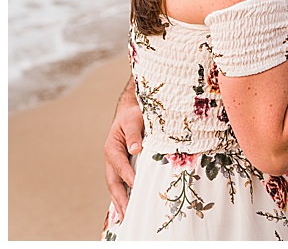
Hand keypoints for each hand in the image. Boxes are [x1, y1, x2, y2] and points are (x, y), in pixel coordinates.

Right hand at [104, 88, 143, 215]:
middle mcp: (112, 159)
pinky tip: (127, 207)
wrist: (130, 110)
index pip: (120, 165)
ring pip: (116, 186)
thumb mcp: (133, 119)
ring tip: (126, 217)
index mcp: (113, 148)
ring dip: (120, 201)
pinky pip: (121, 183)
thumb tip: (135, 148)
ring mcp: (116, 164)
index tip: (137, 185)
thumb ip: (134, 134)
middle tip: (127, 213)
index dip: (128, 175)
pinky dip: (124, 195)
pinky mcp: (123, 166)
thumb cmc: (133, 114)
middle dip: (120, 198)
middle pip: (114, 182)